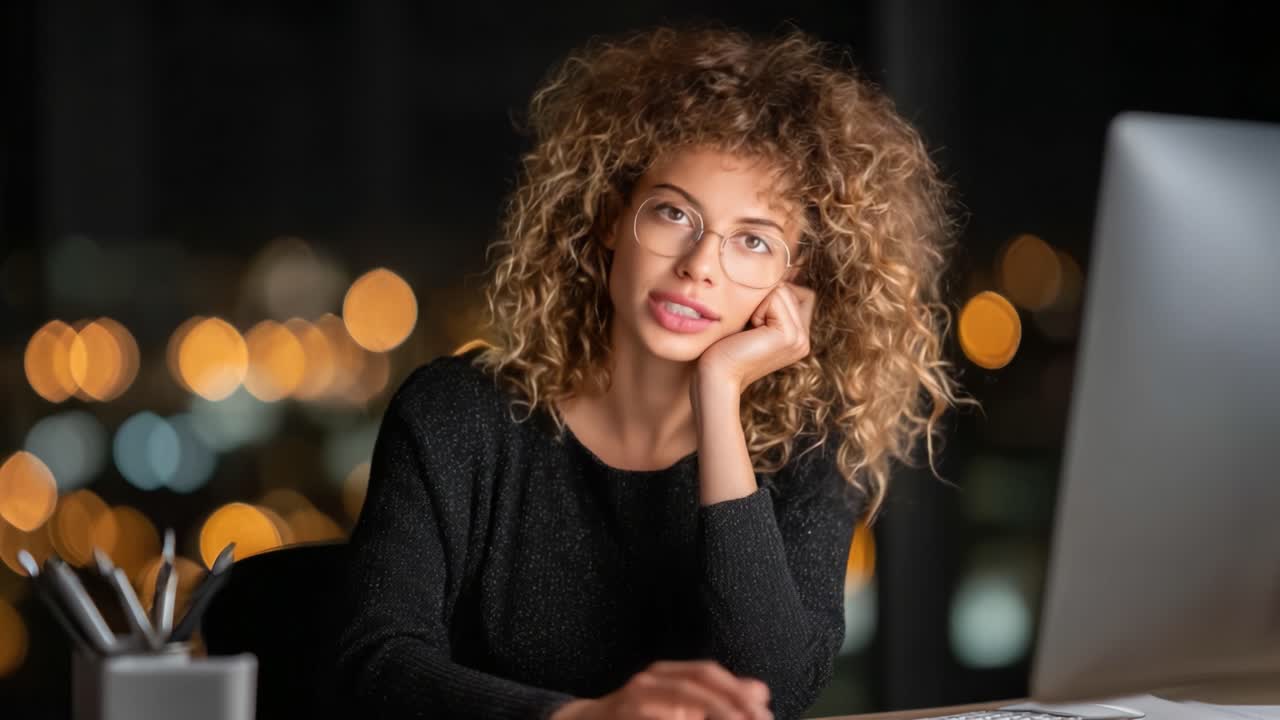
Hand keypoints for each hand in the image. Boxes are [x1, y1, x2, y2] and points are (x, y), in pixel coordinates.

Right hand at [549, 660, 771, 719]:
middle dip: (730, 702)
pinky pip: (655, 717)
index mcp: (666, 674)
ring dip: (713, 710)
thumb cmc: (637, 717)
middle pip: (696, 682)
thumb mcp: (677, 705)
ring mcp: (633, 699)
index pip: (707, 673)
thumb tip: (760, 691)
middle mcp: (649, 680)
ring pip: (680, 697)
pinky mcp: (623, 715)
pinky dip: (679, 718)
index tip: (764, 710)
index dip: (737, 689)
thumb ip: (715, 698)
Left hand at [696, 281, 815, 393]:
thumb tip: (773, 266)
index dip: (768, 297)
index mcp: (797, 336)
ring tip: (748, 329)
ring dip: (758, 303)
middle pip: (787, 288)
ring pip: (782, 290)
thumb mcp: (750, 320)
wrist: (715, 374)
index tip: (751, 321)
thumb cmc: (723, 346)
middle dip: (762, 299)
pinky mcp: (790, 336)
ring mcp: (800, 338)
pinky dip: (757, 308)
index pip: (792, 291)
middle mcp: (803, 338)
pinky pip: (775, 296)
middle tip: (748, 327)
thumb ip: (768, 301)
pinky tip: (749, 330)